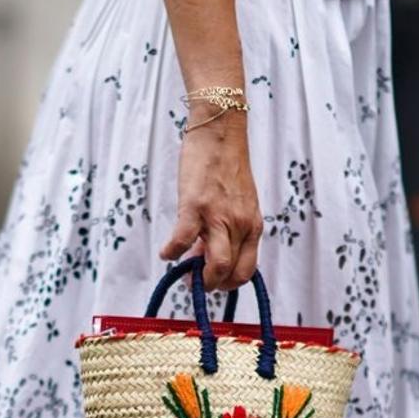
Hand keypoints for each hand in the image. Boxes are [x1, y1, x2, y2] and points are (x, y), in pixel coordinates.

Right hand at [158, 112, 262, 292]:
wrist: (219, 132)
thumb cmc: (226, 166)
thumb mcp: (237, 203)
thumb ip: (227, 230)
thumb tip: (204, 254)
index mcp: (253, 225)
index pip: (247, 270)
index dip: (229, 284)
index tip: (214, 281)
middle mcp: (240, 224)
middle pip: (231, 273)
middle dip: (211, 286)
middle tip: (194, 282)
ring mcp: (219, 216)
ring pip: (216, 266)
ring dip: (198, 278)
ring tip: (184, 273)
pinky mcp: (196, 206)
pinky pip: (183, 241)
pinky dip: (171, 253)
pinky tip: (165, 253)